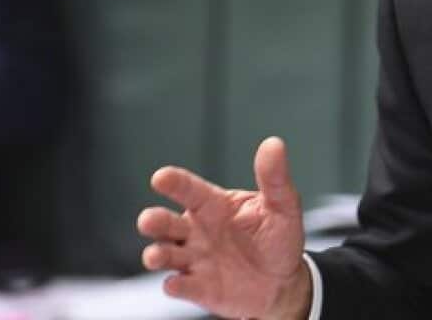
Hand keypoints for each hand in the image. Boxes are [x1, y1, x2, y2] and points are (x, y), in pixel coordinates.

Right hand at [137, 137, 311, 319]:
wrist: (282, 282)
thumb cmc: (277, 238)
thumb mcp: (283, 206)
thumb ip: (274, 178)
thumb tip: (273, 144)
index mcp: (215, 206)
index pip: (190, 190)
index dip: (175, 183)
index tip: (160, 177)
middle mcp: (197, 231)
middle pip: (166, 223)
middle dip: (155, 221)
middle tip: (149, 220)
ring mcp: (195, 260)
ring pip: (166, 254)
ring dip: (157, 254)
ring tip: (156, 255)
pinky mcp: (198, 287)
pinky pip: (181, 285)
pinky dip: (176, 284)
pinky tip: (175, 283)